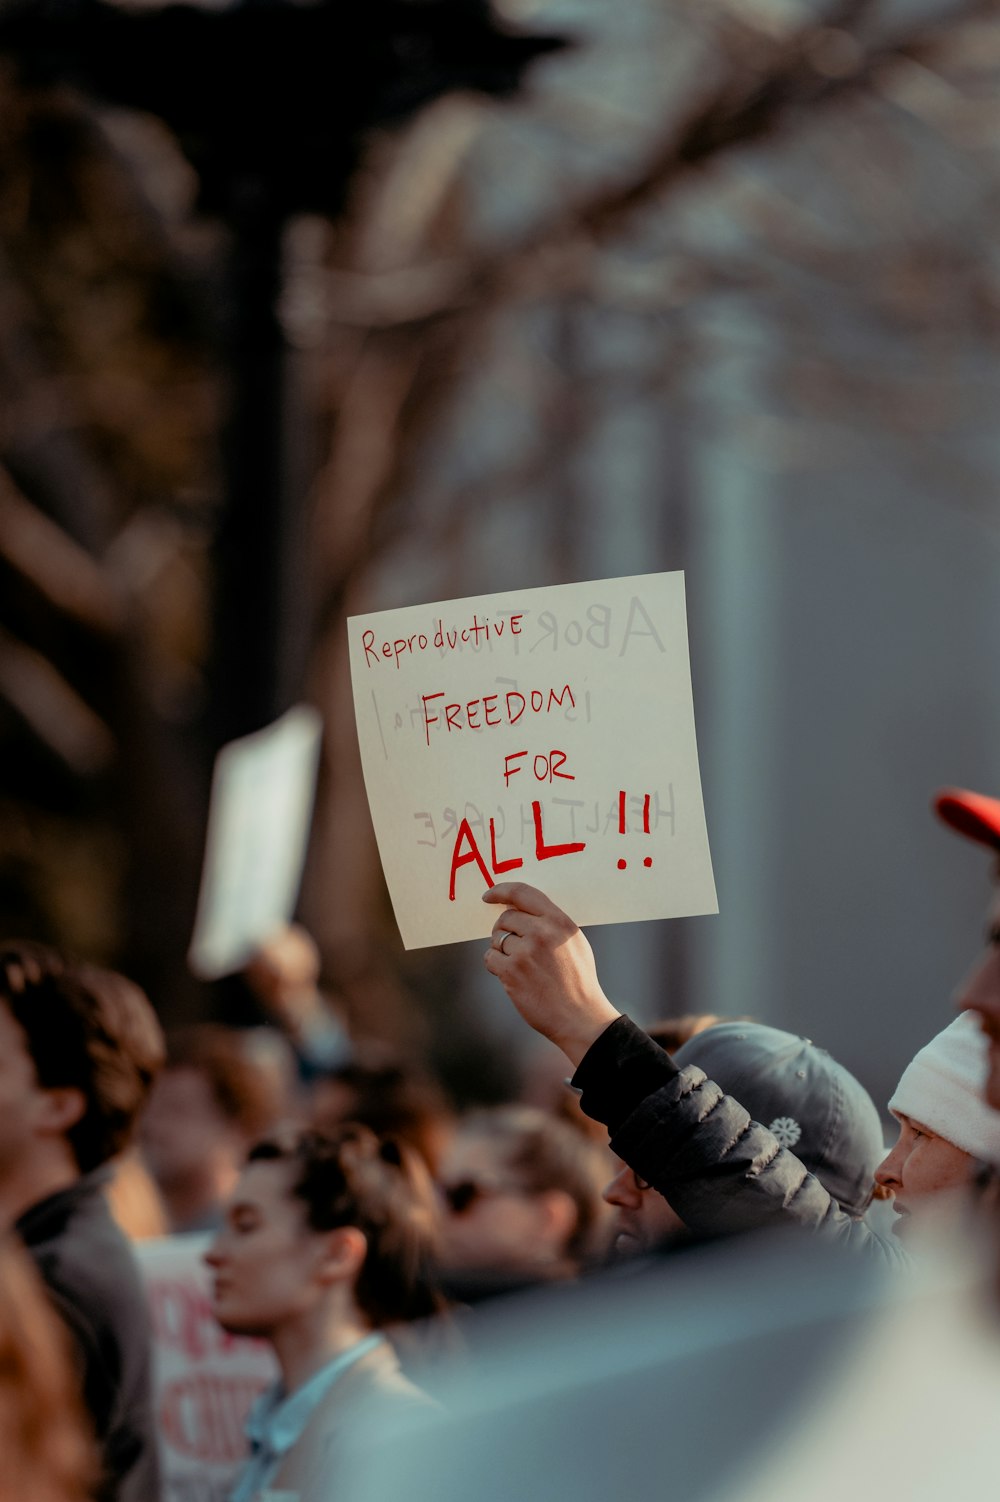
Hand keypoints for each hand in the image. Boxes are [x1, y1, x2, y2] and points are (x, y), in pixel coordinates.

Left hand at [482, 883, 620, 1065]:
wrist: (580, 1017)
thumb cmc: (577, 980)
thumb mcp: (574, 942)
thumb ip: (549, 922)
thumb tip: (516, 908)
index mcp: (559, 922)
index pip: (523, 893)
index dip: (501, 891)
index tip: (489, 895)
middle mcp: (542, 933)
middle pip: (506, 918)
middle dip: (505, 931)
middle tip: (516, 948)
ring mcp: (525, 952)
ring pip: (497, 939)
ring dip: (502, 951)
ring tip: (522, 967)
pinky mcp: (511, 972)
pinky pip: (489, 958)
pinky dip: (496, 966)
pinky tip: (512, 976)